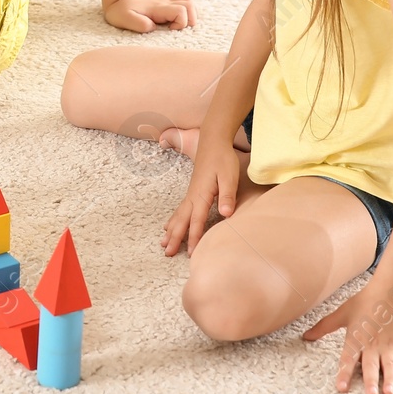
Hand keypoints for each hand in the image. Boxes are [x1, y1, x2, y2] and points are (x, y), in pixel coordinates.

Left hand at [105, 0, 195, 32]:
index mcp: (157, 8)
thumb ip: (140, 24)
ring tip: (181, 22)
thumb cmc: (120, 11)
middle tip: (179, 28)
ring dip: (191, 12)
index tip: (170, 30)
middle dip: (190, 19)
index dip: (181, 23)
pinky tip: (177, 14)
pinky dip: (186, 6)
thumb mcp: (125, 20)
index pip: (181, 11)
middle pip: (190, 4)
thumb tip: (153, 27)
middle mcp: (164, 1)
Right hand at [161, 140, 240, 255]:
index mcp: (201, 195)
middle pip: (182, 220)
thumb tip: (226, 214)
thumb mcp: (229, 176)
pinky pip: (180, 209)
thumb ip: (227, 195)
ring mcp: (191, 193)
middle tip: (167, 254)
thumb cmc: (223, 158)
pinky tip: (169, 225)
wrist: (213, 140)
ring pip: (178, 215)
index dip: (194, 238)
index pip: (197, 221)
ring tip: (163, 243)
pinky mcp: (193, 190)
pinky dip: (173, 219)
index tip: (191, 253)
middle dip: (175, 238)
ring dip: (171, 230)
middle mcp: (193, 196)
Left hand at [303, 276, 392, 393]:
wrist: (392, 290)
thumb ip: (324, 327)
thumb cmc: (365, 301)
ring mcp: (390, 345)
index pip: (348, 359)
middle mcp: (373, 345)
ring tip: (388, 393)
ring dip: (390, 380)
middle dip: (371, 381)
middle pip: (371, 365)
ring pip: (390, 366)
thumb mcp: (342, 313)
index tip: (341, 388)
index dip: (344, 373)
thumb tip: (305, 336)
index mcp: (357, 338)